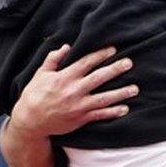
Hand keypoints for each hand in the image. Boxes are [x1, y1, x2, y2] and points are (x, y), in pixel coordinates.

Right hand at [9, 45, 137, 138]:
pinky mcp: (81, 119)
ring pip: (104, 98)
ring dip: (121, 93)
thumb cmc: (34, 95)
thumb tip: (66, 47)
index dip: (101, 54)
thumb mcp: (41, 73)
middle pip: (99, 77)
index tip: (113, 49)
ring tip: (135, 89)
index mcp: (65, 76)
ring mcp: (79, 105)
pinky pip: (100, 115)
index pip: (86, 62)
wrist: (30, 120)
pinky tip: (125, 108)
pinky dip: (113, 112)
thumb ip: (53, 59)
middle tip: (129, 63)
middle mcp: (74, 90)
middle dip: (115, 69)